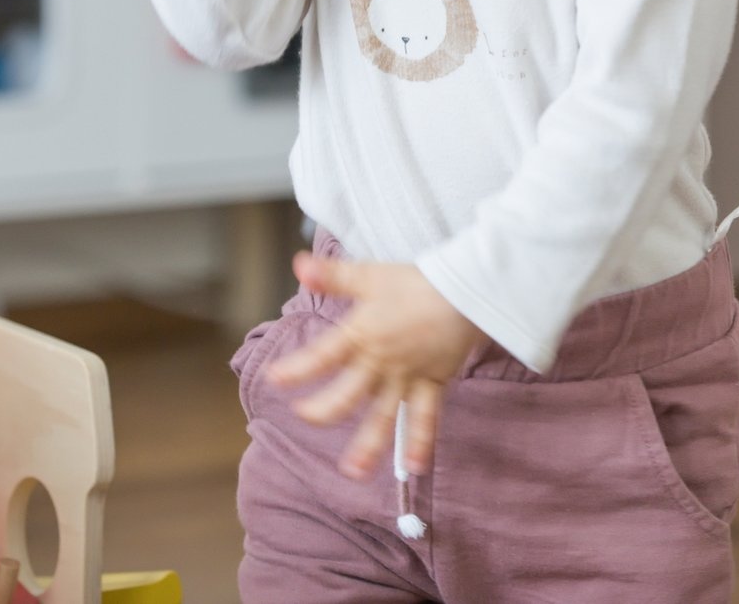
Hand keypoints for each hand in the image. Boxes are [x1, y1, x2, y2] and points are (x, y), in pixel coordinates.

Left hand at [266, 251, 483, 479]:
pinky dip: (421, 442)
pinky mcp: (432, 384)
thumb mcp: (370, 274)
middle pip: (346, 395)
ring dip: (367, 446)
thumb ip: (333, 275)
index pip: (321, 356)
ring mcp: (406, 378)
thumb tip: (298, 265)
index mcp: (362, 335)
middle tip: (303, 417)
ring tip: (351, 472)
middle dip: (322, 411)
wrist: (464, 291)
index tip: (273, 379)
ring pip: (383, 417)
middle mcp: (380, 363)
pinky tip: (415, 467)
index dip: (296, 369)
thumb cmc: (416, 281)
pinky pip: (425, 418)